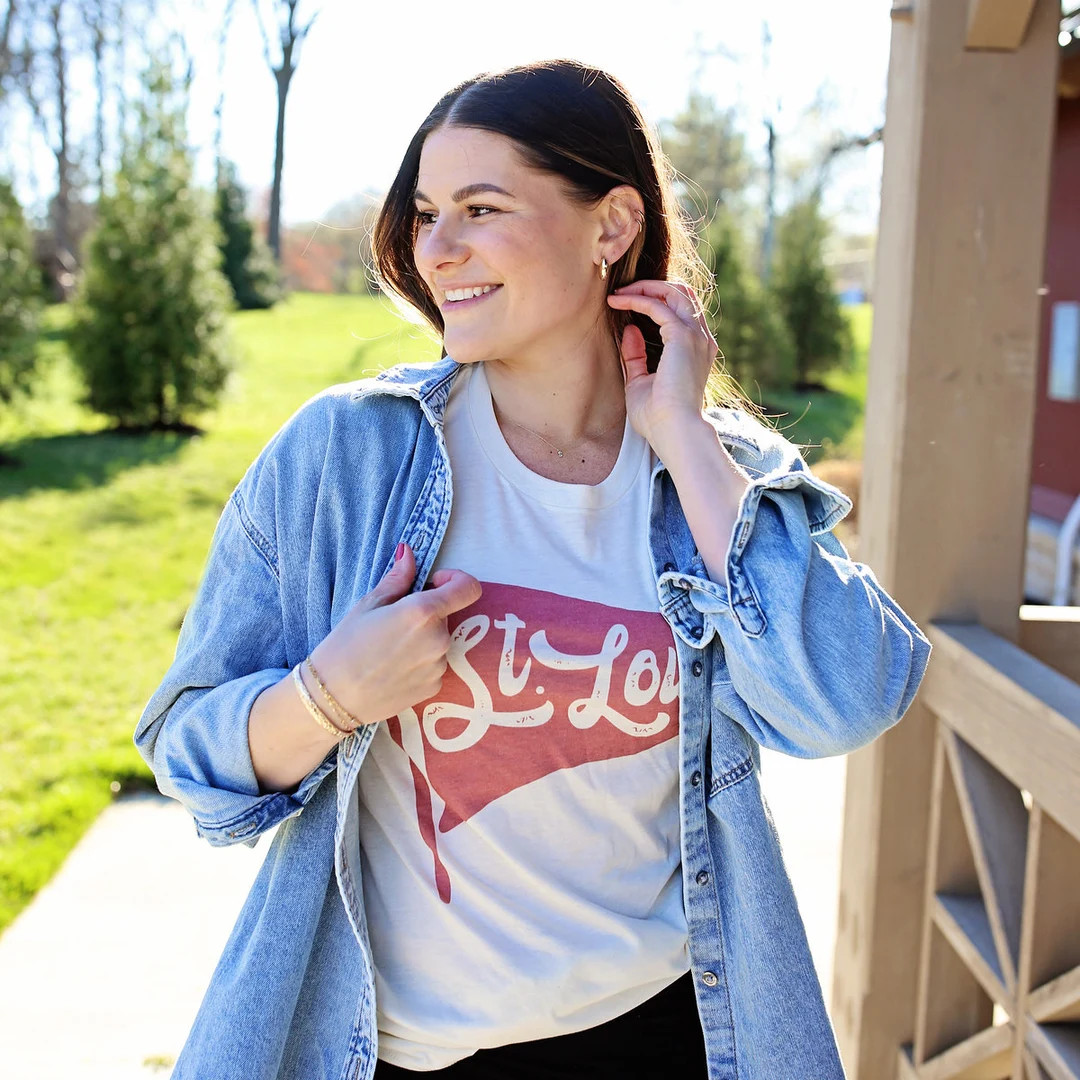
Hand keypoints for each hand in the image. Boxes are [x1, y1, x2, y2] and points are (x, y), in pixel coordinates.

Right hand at [309, 542, 481, 726]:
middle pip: (446, 615)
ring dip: (423, 638)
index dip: (455, 580)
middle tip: (393, 622)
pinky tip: (394, 667)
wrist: (334, 697)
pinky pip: (435, 663)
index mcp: (423, 612)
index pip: (468, 588)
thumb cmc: (345, 646)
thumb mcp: (368, 605)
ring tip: (390, 648)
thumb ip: (397, 578)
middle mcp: (438, 639)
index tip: (434, 583)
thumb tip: (409, 552)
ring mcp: (439, 665)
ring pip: (439, 640)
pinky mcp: (435, 686)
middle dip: (427, 613)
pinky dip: (420, 660)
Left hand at [605, 280, 717, 452]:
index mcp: (696, 350)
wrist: (674, 431)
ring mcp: (695, 336)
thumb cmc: (658, 417)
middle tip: (622, 291)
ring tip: (618, 293)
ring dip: (644, 288)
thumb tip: (629, 330)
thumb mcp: (640, 381)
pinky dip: (637, 300)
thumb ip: (636, 356)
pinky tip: (618, 302)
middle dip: (652, 287)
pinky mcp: (682, 336)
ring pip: (674, 292)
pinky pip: (658, 305)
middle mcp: (700, 339)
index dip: (656, 301)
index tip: (626, 304)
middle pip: (683, 294)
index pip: (682, 312)